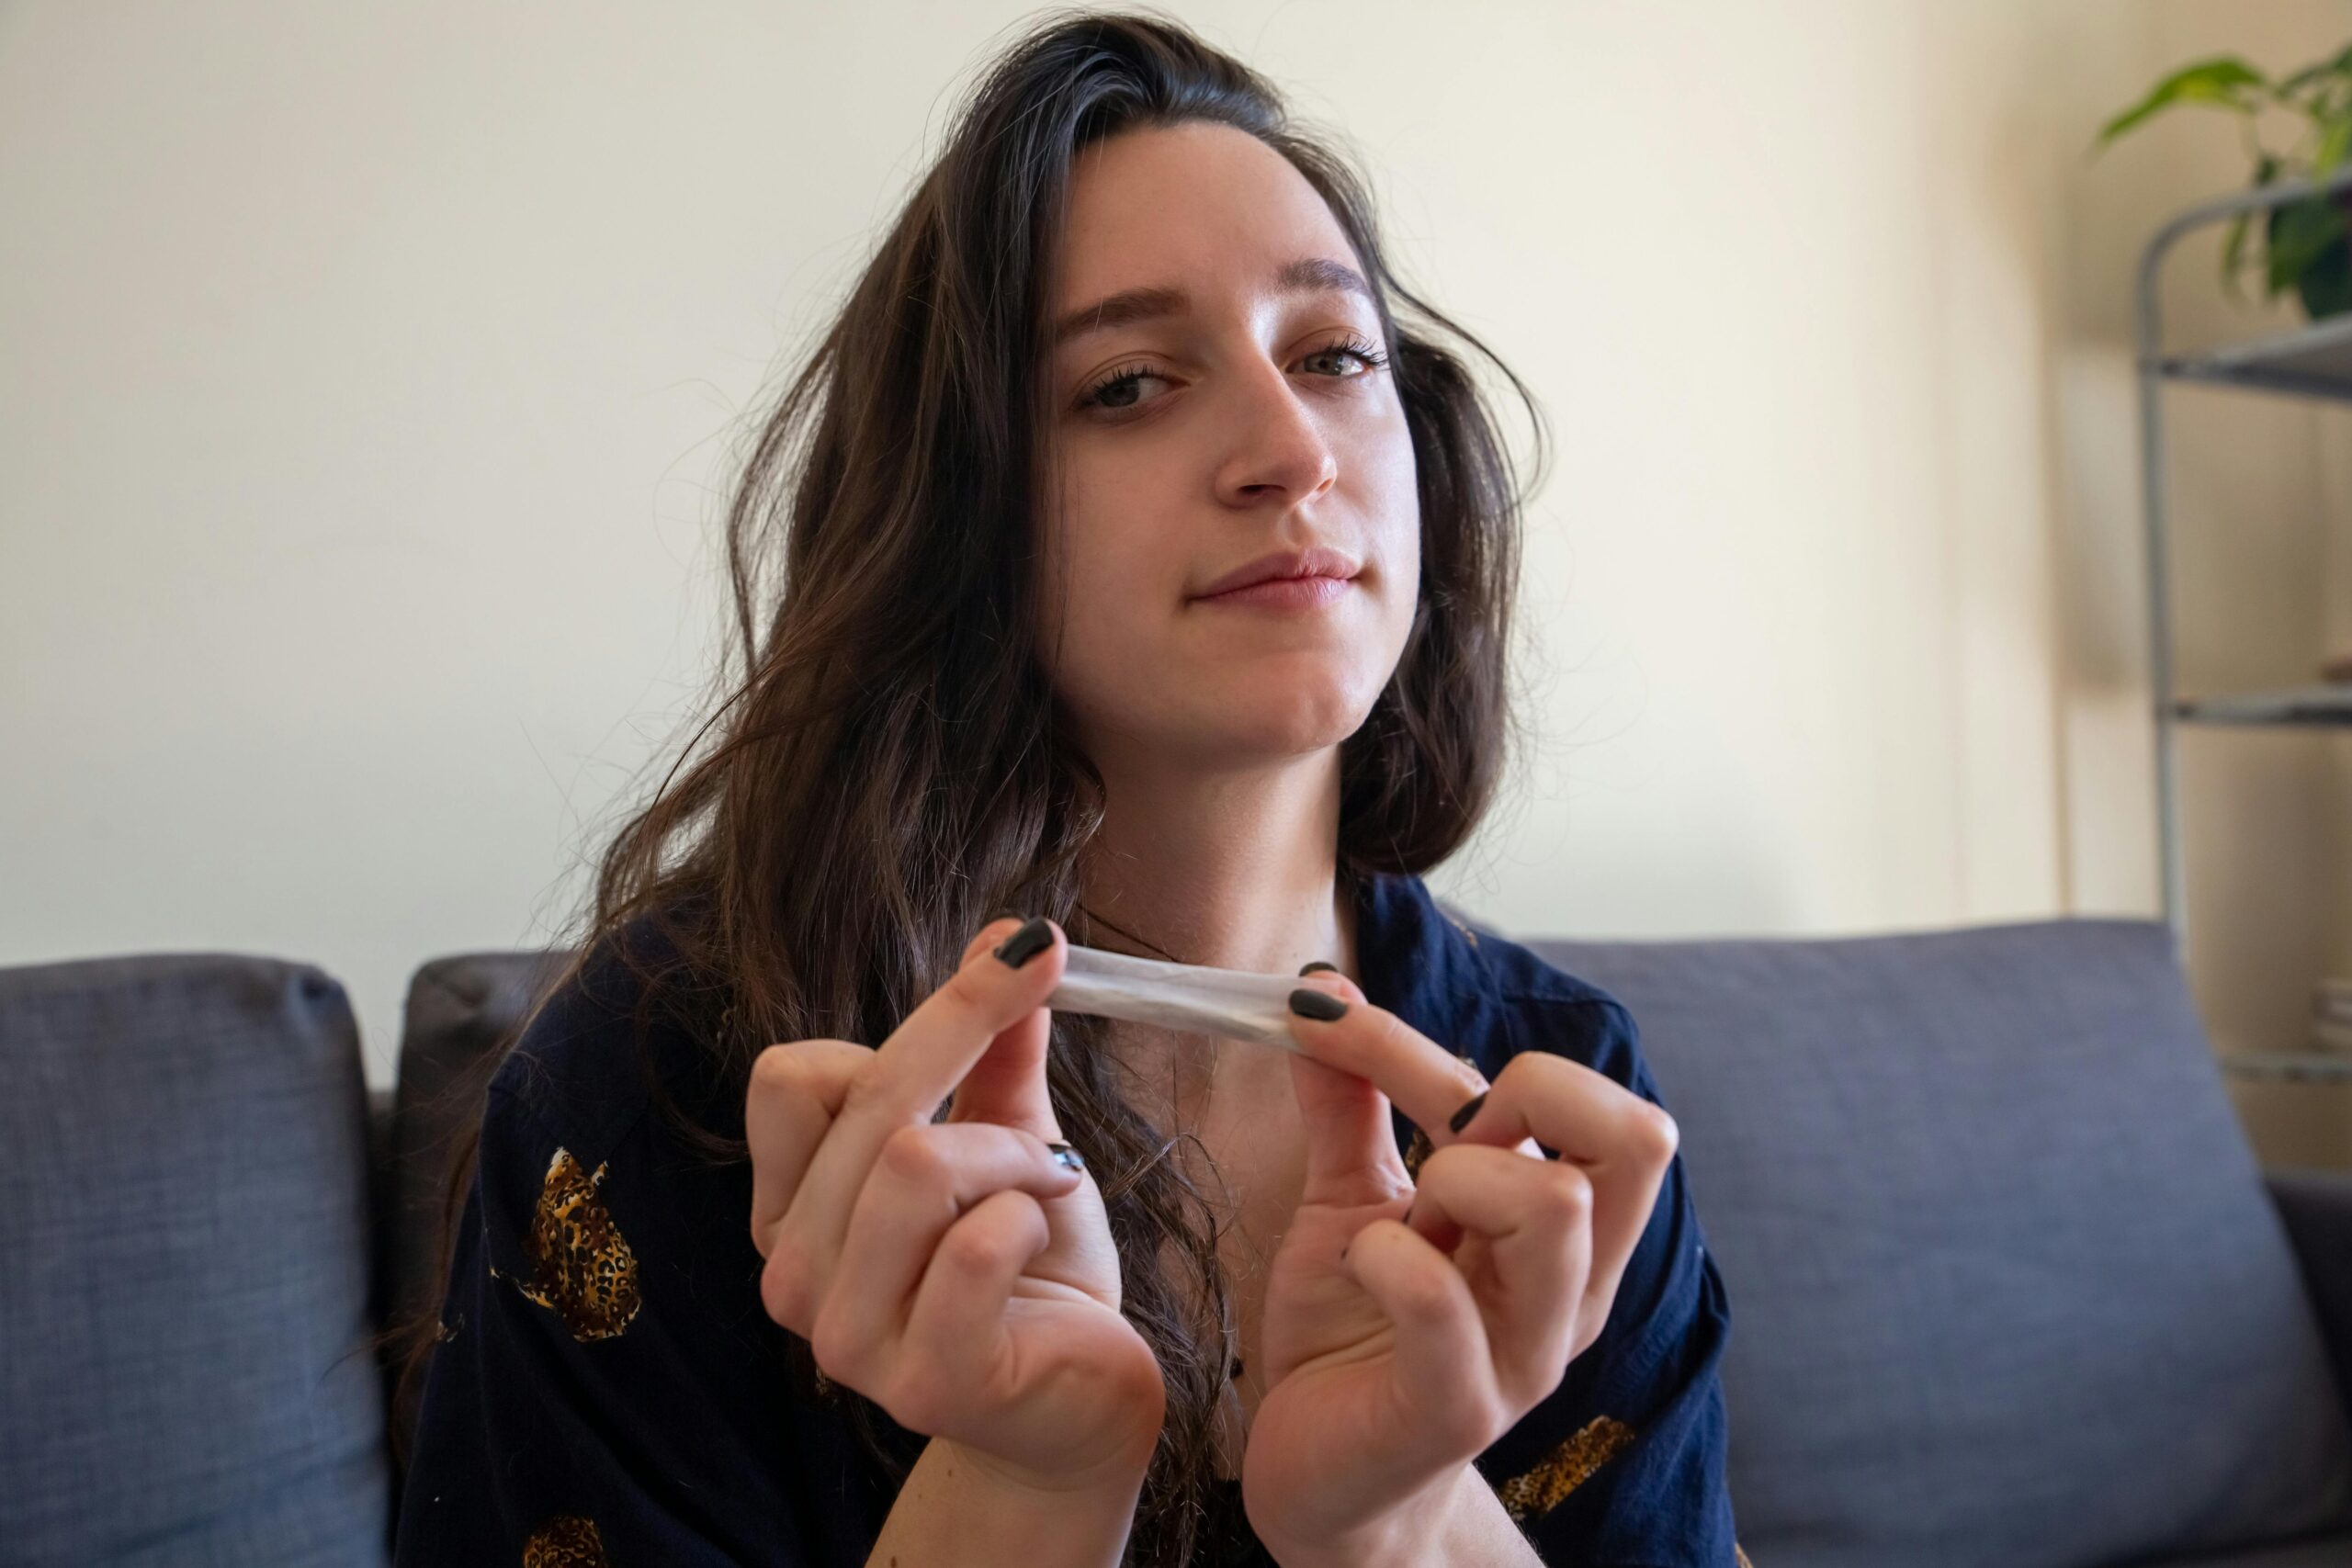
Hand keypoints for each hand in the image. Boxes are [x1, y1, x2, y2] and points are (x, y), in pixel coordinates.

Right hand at [746, 916, 1164, 1492]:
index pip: (790, 1074)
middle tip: (1050, 979)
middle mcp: (794, 1275)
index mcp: (791, 1209)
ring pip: (915, 1165)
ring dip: (1011, 1154)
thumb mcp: (1010, 1137)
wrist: (1080, 1399)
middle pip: (866, 1104)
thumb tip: (1010, 932)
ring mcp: (847, 1339)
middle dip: (974, 1031)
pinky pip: (975, 1248)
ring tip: (1044, 1184)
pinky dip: (1029, 1220)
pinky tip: (1040, 1247)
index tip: (999, 987)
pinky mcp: (924, 1382)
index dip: (902, 1021)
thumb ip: (995, 1048)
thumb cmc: (1032, 1268)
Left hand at [1239, 969, 1680, 1559]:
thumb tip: (1322, 988)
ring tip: (1396, 1225)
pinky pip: (1441, 1296)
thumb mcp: (1349, 1200)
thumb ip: (1348, 1102)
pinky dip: (1382, 1256)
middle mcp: (1571, 1286)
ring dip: (1453, 1179)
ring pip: (1554, 1205)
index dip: (1444, 1038)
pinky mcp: (1461, 1408)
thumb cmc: (1352, 1335)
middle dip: (1514, 1095)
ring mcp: (1526, 1351)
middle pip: (1632, 1135)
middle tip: (1426, 1148)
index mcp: (1566, 1227)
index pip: (1580, 1093)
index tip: (1328, 1020)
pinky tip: (1358, 1272)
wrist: (1321, 1479)